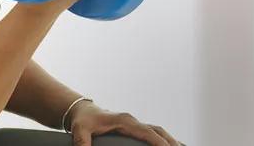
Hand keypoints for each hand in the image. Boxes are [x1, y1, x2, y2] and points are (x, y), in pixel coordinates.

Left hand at [67, 101, 185, 145]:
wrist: (82, 111)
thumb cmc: (83, 120)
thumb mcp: (80, 130)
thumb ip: (82, 142)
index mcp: (124, 120)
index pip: (146, 131)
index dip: (159, 141)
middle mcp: (132, 121)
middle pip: (157, 130)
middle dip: (171, 141)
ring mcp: (134, 124)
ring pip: (158, 131)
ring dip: (171, 140)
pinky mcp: (134, 129)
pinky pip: (154, 133)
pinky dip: (164, 139)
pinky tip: (173, 145)